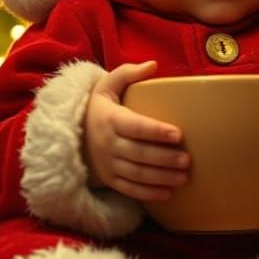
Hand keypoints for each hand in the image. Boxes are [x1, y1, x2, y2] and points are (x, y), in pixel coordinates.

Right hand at [83, 61, 189, 201]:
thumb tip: (153, 64)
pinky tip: (168, 193)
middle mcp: (108, 144)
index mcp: (110, 119)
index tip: (178, 134)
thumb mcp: (107, 85)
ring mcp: (108, 164)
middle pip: (139, 154)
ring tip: (183, 177)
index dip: (156, 131)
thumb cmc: (98, 107)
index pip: (136, 127)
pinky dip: (148, 193)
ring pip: (137, 174)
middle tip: (187, 160)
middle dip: (164, 159)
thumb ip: (128, 72)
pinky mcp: (110, 179)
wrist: (71, 134)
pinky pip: (129, 189)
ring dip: (161, 177)